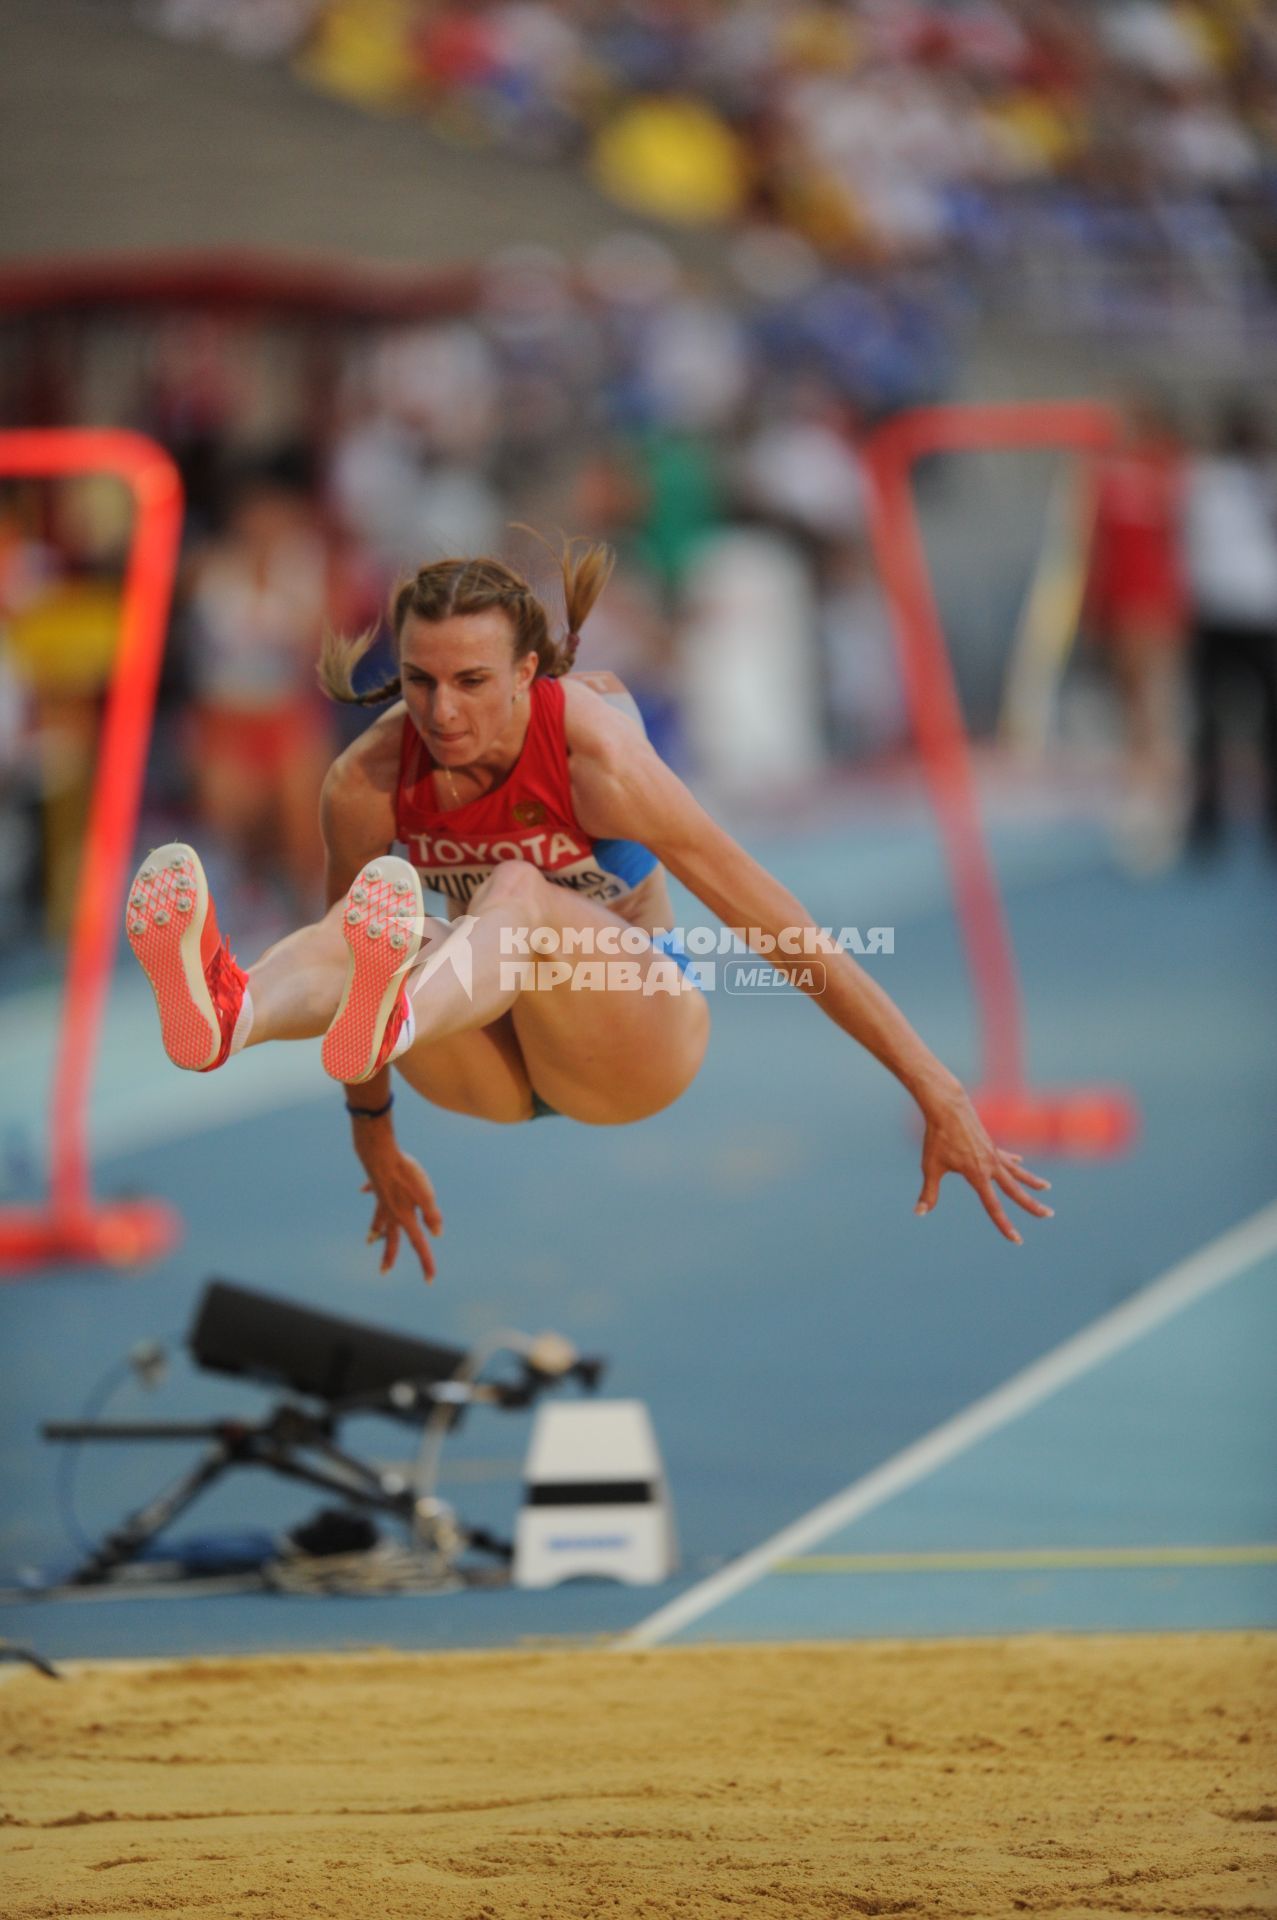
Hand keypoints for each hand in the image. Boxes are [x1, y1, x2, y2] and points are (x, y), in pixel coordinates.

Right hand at [352, 1125, 442, 1281]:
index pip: (418, 1244)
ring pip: (378, 1220)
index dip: (426, 1262)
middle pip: (391, 1239)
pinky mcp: (377, 1186)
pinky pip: (374, 1193)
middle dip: (389, 1256)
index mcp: (405, 1217)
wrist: (379, 1153)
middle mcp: (391, 1213)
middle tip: (384, 1272)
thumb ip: (432, 1215)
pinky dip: (370, 1192)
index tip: (429, 1280)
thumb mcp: (426, 1194)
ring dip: (375, 1230)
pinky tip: (364, 1190)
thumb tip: (437, 1234)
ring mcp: (382, 1200)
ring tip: (370, 1240)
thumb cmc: (406, 1172)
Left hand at [915, 1084, 1052, 1244]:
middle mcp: (991, 1165)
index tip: (1017, 1239)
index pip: (994, 1207)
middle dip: (1032, 1205)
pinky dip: (1014, 1161)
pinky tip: (1021, 1160)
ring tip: (1047, 1188)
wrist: (947, 1106)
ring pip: (1017, 1171)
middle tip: (1050, 1215)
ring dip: (1032, 1181)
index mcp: (978, 1175)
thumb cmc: (937, 1137)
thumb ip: (929, 1192)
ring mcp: (993, 1153)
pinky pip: (1005, 1156)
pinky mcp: (990, 1143)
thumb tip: (919, 1212)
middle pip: (1015, 1190)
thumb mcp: (931, 1166)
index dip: (1005, 1225)